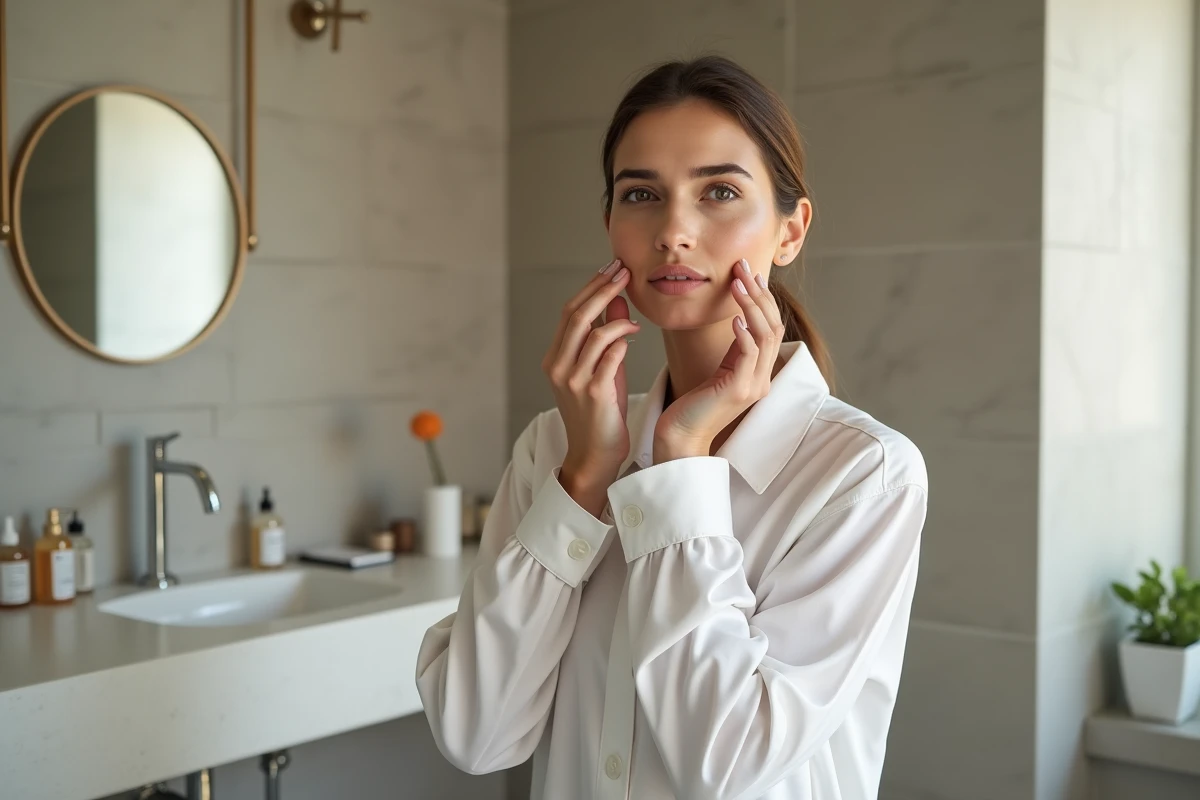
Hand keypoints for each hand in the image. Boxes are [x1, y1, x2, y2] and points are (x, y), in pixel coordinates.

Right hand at [542, 259, 640, 483]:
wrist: (594, 455)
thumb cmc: (600, 413)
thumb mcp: (602, 370)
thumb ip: (606, 338)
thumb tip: (617, 302)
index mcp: (555, 359)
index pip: (570, 313)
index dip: (591, 287)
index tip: (612, 269)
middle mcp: (558, 366)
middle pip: (577, 315)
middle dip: (602, 288)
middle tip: (623, 271)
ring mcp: (572, 379)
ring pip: (593, 332)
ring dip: (617, 315)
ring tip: (634, 309)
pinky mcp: (592, 392)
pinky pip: (609, 354)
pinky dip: (622, 339)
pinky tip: (634, 335)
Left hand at [653, 258, 783, 460]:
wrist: (680, 438)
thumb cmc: (692, 405)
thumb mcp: (718, 370)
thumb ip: (733, 349)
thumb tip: (737, 316)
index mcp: (759, 372)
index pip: (771, 326)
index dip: (762, 297)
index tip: (748, 272)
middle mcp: (762, 378)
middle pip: (773, 325)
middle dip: (759, 293)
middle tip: (744, 267)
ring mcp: (754, 385)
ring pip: (765, 335)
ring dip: (752, 305)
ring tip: (738, 282)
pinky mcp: (738, 391)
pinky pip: (749, 355)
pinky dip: (744, 333)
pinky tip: (733, 317)